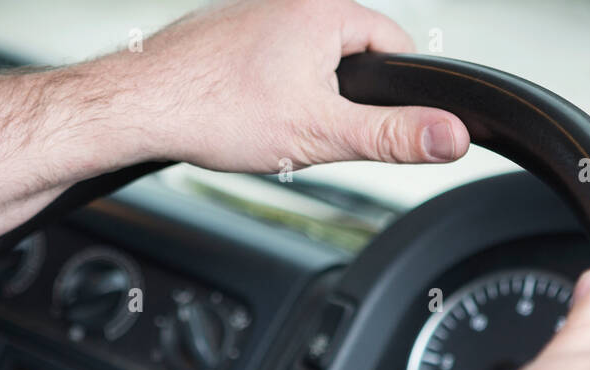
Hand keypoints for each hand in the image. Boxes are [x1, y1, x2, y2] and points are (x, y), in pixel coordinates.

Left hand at [109, 0, 469, 171]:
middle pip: (349, 56)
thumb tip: (451, 135)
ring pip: (306, 63)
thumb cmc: (214, 110)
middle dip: (338, 100)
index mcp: (324, 9)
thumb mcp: (322, 133)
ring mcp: (254, 11)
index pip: (395, 45)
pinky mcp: (227, 32)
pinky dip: (263, 93)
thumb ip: (393, 136)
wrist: (139, 106)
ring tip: (266, 124)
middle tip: (307, 132)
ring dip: (299, 97)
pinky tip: (242, 116)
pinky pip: (267, 64)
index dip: (395, 94)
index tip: (376, 126)